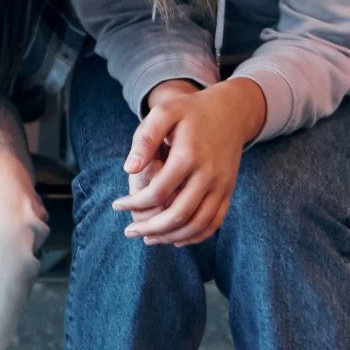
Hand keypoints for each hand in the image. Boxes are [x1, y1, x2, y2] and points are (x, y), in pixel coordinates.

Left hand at [113, 78, 266, 246]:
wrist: (231, 111)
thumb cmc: (190, 111)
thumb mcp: (164, 113)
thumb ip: (145, 139)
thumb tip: (129, 169)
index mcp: (188, 155)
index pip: (157, 192)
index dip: (134, 203)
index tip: (117, 205)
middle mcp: (208, 174)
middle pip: (178, 215)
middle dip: (150, 228)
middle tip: (129, 231)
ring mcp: (222, 185)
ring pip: (197, 224)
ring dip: (170, 237)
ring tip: (148, 238)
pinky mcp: (228, 191)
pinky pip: (214, 222)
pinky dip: (195, 236)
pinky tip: (175, 238)